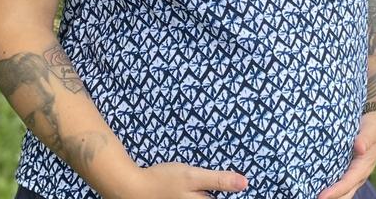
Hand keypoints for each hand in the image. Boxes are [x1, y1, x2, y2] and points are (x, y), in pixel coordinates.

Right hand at [107, 161, 248, 198]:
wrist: (130, 188)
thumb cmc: (162, 181)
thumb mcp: (193, 177)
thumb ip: (218, 180)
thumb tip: (245, 183)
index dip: (229, 191)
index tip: (241, 185)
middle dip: (217, 191)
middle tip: (226, 184)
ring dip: (207, 193)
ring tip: (205, 186)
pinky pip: (192, 198)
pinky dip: (198, 194)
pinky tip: (193, 189)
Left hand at [316, 112, 375, 198]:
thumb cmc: (374, 127)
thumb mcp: (371, 130)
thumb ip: (365, 138)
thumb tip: (359, 148)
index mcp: (364, 166)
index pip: (348, 182)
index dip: (335, 191)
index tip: (321, 197)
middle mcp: (359, 174)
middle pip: (345, 193)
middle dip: (332, 198)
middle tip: (314, 198)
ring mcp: (355, 174)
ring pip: (344, 191)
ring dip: (332, 196)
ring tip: (312, 194)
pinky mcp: (350, 170)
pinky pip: (341, 183)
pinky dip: (331, 188)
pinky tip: (316, 186)